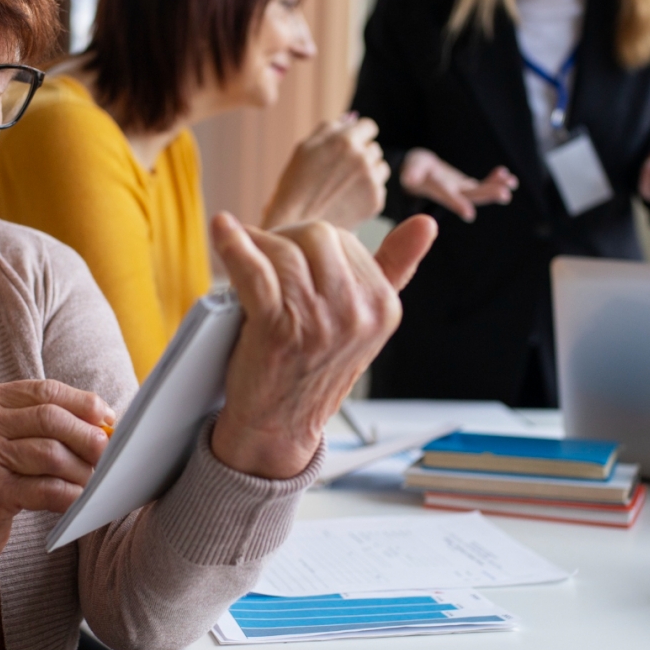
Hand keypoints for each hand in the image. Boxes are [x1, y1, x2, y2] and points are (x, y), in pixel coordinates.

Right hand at [0, 380, 114, 565]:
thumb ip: (38, 421)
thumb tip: (100, 420)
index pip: (43, 391)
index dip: (82, 403)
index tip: (106, 418)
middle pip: (50, 419)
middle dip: (87, 435)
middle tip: (107, 452)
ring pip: (52, 454)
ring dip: (82, 468)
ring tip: (92, 479)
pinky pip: (47, 489)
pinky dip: (71, 494)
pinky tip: (78, 499)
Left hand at [209, 212, 437, 479]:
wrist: (279, 425)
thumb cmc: (314, 367)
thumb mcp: (365, 322)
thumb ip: (395, 270)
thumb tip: (426, 224)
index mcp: (383, 307)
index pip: (343, 239)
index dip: (307, 241)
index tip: (290, 255)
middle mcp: (356, 314)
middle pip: (316, 236)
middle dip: (285, 238)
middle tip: (264, 254)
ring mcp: (317, 322)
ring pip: (284, 250)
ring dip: (256, 244)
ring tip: (241, 250)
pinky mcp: (277, 328)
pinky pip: (254, 270)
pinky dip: (233, 246)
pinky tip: (222, 229)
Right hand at [262, 116, 390, 229]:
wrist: (295, 225)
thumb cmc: (294, 185)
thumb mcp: (304, 148)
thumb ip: (328, 129)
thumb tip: (349, 119)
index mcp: (344, 140)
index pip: (368, 126)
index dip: (359, 135)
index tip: (352, 145)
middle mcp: (362, 157)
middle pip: (374, 148)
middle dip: (361, 156)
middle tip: (341, 172)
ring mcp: (371, 180)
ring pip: (380, 167)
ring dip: (368, 173)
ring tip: (344, 186)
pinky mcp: (376, 201)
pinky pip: (379, 189)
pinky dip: (367, 193)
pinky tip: (347, 200)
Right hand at [400, 148, 516, 221]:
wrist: (417, 173)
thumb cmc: (413, 169)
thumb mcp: (410, 169)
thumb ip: (410, 173)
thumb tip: (408, 179)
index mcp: (436, 191)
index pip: (447, 197)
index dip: (457, 203)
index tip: (469, 214)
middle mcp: (451, 194)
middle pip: (470, 196)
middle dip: (487, 194)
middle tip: (505, 194)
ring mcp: (460, 191)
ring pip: (480, 192)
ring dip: (495, 188)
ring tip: (512, 183)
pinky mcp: (465, 186)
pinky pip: (482, 184)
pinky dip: (494, 179)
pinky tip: (506, 174)